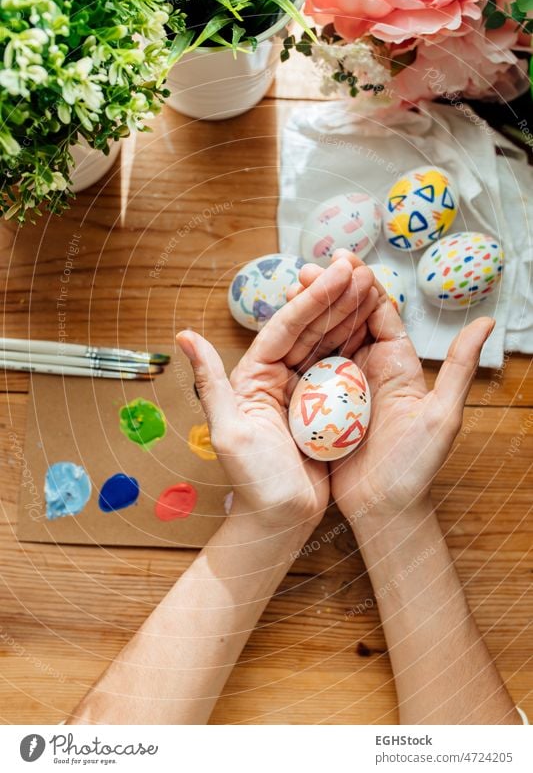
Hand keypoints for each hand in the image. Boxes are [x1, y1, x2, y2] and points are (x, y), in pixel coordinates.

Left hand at [176, 257, 377, 540]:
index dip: (312, 299)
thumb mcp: (230, 432)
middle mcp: (276, 377)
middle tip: (359, 267)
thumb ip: (210, 382)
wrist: (281, 520)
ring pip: (326, 342)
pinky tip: (374, 322)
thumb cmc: (254, 483)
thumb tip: (184, 336)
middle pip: (308, 329)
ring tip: (370, 283)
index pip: (284, 328)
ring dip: (347, 313)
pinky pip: (341, 366)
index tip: (338, 272)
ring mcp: (301, 389)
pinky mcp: (323, 405)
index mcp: (253, 377)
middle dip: (332, 297)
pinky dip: (357, 342)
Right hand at [289, 256, 494, 522]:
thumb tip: (486, 322)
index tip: (340, 262)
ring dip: (309, 314)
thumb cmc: (416, 467)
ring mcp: (345, 386)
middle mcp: (371, 369)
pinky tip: (280, 333)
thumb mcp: (442, 416)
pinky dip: (296, 348)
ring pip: (325, 340)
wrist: (385, 511)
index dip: (360, 286)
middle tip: (303, 271)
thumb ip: (460, 368)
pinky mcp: (324, 405)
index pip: (380, 313)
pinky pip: (309, 369)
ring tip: (288, 291)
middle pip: (347, 320)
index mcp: (398, 365)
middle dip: (327, 292)